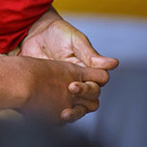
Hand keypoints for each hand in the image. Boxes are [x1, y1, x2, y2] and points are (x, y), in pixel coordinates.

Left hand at [20, 8, 116, 122]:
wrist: (32, 33)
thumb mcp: (74, 40)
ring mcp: (65, 87)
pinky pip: (59, 108)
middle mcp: (80, 80)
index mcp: (88, 68)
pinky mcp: (51, 92)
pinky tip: (50, 114)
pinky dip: (57, 113)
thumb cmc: (57, 33)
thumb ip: (90, 54)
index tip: (76, 84)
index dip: (91, 86)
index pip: (99, 83)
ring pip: (77, 107)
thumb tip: (113, 64)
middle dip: (83, 97)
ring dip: (74, 112)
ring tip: (63, 114)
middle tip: (70, 89)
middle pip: (91, 98)